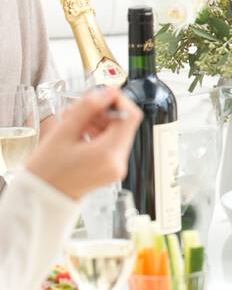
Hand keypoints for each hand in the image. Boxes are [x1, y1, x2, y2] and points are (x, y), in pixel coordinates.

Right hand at [26, 88, 141, 201]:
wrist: (42, 197)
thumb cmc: (46, 170)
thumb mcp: (63, 132)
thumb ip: (87, 108)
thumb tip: (109, 91)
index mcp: (108, 153)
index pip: (131, 116)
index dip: (118, 100)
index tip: (100, 95)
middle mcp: (118, 162)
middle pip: (124, 123)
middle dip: (104, 111)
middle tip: (79, 109)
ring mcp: (117, 168)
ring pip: (118, 132)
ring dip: (100, 121)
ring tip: (75, 122)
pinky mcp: (112, 170)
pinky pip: (112, 144)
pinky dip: (99, 134)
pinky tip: (80, 133)